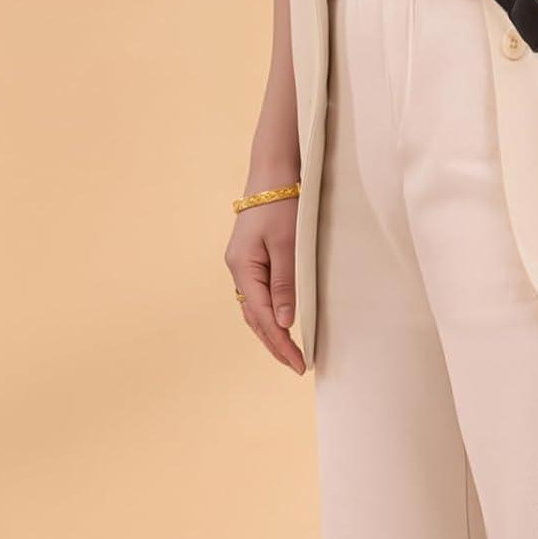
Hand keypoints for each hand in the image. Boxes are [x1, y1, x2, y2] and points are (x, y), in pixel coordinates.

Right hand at [224, 197, 305, 373]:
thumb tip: (283, 323)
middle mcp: (237, 269)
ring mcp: (241, 264)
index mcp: (243, 268)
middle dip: (274, 344)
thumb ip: (284, 284)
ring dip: (270, 332)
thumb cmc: (282, 205)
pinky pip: (257, 295)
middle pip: (254, 318)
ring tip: (288, 352)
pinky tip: (278, 323)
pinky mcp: (250, 257)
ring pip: (253, 309)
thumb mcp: (286, 245)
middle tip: (296, 365)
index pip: (263, 318)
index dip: (281, 343)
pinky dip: (267, 314)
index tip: (299, 364)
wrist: (272, 173)